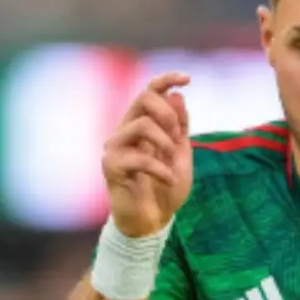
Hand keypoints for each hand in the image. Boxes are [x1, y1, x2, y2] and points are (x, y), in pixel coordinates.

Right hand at [102, 73, 190, 236]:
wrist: (153, 221)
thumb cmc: (166, 188)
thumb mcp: (181, 154)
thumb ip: (180, 126)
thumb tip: (176, 94)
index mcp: (142, 125)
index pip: (149, 92)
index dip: (166, 80)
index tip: (188, 78)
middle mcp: (125, 131)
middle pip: (143, 98)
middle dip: (168, 115)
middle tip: (177, 138)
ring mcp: (115, 147)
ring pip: (142, 124)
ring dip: (165, 142)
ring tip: (171, 162)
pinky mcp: (110, 166)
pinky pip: (139, 157)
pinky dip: (161, 169)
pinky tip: (168, 180)